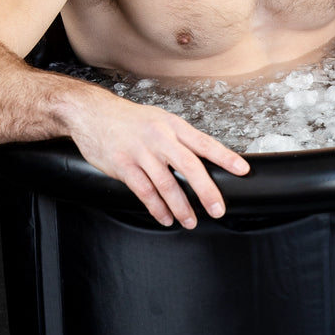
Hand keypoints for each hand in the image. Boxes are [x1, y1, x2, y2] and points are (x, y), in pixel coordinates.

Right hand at [68, 94, 249, 227]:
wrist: (92, 113)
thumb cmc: (129, 120)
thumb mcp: (160, 121)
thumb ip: (180, 140)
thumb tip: (205, 160)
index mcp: (173, 126)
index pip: (204, 143)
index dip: (225, 157)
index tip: (242, 170)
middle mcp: (159, 138)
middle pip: (190, 166)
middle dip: (206, 191)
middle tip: (218, 209)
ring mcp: (140, 152)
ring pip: (166, 184)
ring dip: (181, 207)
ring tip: (190, 221)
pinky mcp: (123, 165)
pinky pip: (144, 191)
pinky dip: (157, 208)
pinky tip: (165, 217)